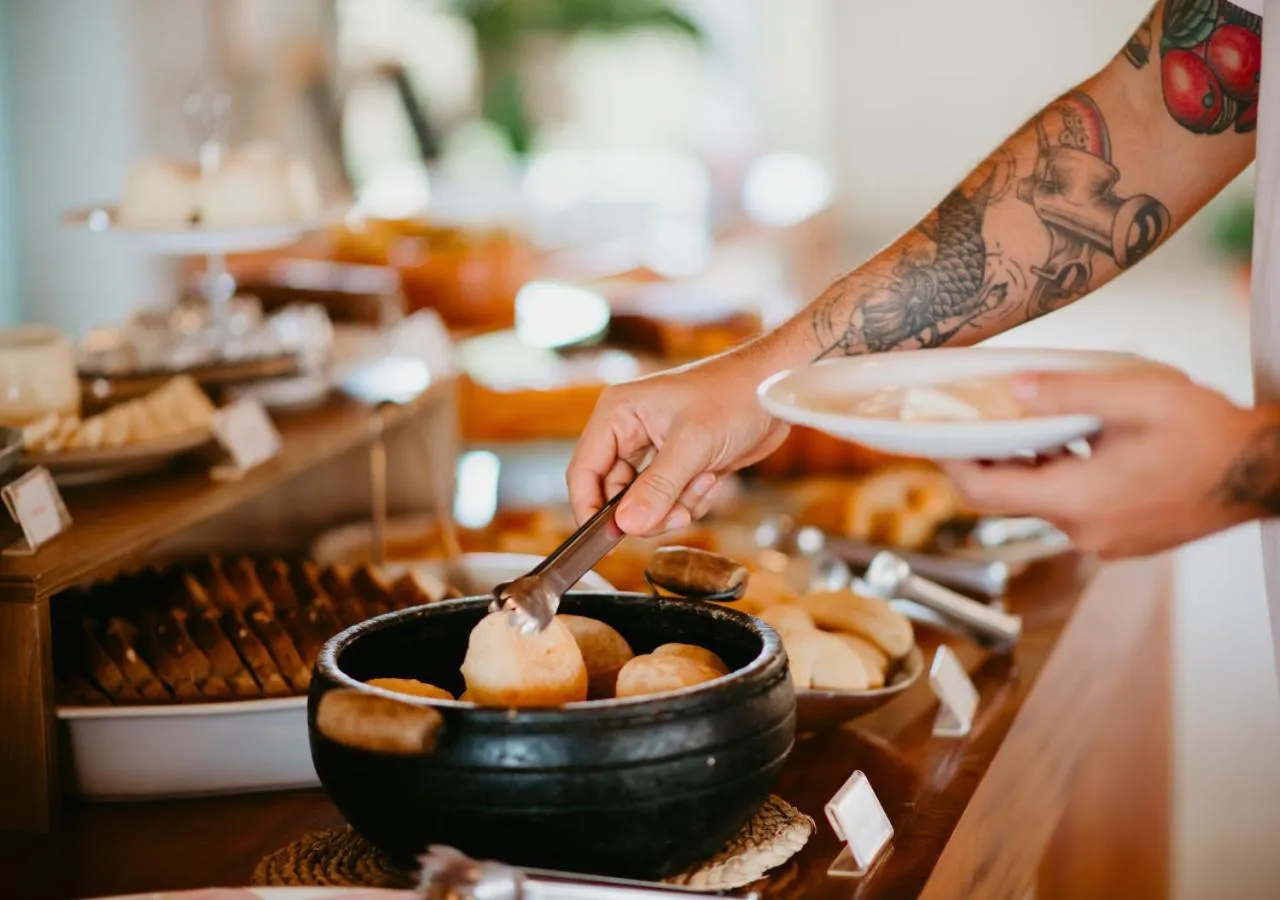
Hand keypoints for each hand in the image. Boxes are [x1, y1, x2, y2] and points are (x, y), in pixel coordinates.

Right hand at [567, 345, 789, 535]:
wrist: (775, 393)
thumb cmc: (734, 396)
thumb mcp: (693, 444)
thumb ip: (657, 487)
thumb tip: (627, 524)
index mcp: (618, 414)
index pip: (584, 470)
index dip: (590, 508)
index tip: (606, 540)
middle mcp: (628, 431)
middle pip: (613, 493)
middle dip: (646, 510)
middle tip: (676, 514)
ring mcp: (653, 449)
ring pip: (644, 502)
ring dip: (674, 505)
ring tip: (703, 481)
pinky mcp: (676, 464)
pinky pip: (669, 501)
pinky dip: (690, 501)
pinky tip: (711, 478)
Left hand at [940, 367, 1273, 558]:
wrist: (1264, 473)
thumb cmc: (1210, 434)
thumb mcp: (1137, 398)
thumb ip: (1070, 392)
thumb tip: (1013, 387)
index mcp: (1079, 500)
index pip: (986, 492)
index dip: (953, 463)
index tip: (935, 435)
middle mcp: (1084, 531)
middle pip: (1012, 496)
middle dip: (991, 456)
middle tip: (976, 416)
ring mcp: (1104, 541)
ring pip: (1044, 499)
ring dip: (1033, 462)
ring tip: (1032, 417)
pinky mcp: (1122, 538)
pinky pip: (1075, 506)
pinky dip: (1064, 474)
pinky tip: (1077, 440)